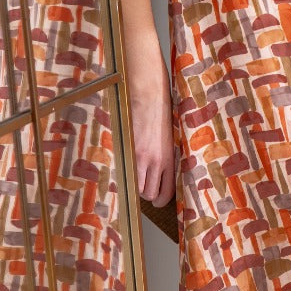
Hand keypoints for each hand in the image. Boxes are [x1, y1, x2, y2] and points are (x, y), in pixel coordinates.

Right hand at [126, 38, 175, 205]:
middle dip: (144, 193)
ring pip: (134, 187)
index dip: (161, 199)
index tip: (157, 199)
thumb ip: (166, 153)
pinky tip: (119, 168)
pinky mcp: (126, 148)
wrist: (148, 90)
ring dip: (132, 185)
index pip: (167, 192)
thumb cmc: (161, 108)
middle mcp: (157, 160)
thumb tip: (160, 167)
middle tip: (141, 185)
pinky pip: (122, 173)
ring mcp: (140, 156)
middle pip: (149, 194)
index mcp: (171, 157)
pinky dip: (120, 175)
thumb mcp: (170, 134)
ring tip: (130, 175)